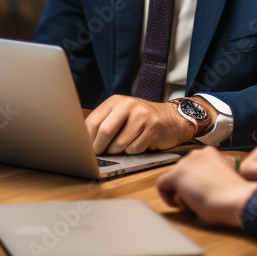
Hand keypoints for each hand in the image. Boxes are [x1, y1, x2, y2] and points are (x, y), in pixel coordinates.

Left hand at [86, 95, 208, 153]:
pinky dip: (135, 151)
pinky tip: (141, 143)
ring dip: (120, 151)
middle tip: (100, 154)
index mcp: (116, 101)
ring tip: (126, 144)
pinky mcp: (153, 126)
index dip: (86, 139)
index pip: (92, 122)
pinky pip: (135, 148)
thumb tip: (84, 143)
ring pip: (120, 143)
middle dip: (100, 148)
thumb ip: (104, 125)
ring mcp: (142, 114)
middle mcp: (128, 104)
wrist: (172, 119)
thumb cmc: (142, 120)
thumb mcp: (121, 116)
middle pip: (105, 132)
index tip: (84, 150)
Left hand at [157, 147, 256, 227]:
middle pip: (183, 172)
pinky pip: (161, 185)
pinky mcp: (176, 175)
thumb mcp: (224, 179)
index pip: (194, 167)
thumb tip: (200, 187)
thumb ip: (211, 177)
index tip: (204, 194)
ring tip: (192, 204)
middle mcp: (196, 153)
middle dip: (186, 187)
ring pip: (172, 179)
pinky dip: (167, 197)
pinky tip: (180, 205)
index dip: (196, 183)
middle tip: (197, 201)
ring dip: (179, 193)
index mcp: (210, 153)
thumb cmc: (234, 195)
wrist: (235, 199)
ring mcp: (186, 163)